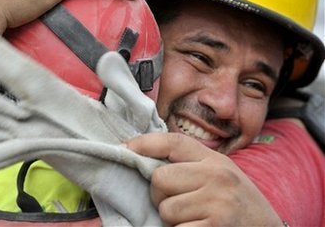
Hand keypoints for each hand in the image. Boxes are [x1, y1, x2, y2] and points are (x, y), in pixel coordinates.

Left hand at [125, 133, 283, 226]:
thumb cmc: (237, 202)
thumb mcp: (220, 174)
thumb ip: (191, 165)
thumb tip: (146, 160)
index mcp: (215, 161)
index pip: (174, 142)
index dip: (145, 143)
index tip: (124, 147)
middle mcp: (217, 176)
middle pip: (160, 178)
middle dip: (161, 194)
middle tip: (177, 202)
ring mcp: (217, 203)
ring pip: (165, 208)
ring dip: (172, 218)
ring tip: (193, 218)